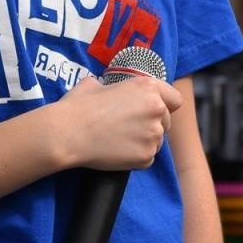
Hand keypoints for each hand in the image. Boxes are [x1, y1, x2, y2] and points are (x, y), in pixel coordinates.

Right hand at [57, 72, 182, 171]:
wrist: (68, 134)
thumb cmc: (78, 106)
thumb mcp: (95, 84)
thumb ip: (113, 86)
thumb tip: (107, 89)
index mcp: (147, 88)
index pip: (174, 99)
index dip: (164, 105)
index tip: (152, 111)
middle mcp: (156, 110)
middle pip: (166, 121)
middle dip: (151, 124)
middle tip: (127, 128)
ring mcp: (154, 135)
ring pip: (157, 141)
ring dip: (143, 141)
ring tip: (118, 140)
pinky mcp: (146, 156)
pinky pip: (147, 158)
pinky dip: (135, 157)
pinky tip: (116, 151)